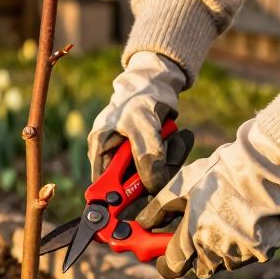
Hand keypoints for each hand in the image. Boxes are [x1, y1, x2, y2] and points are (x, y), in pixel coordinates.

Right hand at [88, 51, 188, 191]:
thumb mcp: (142, 125)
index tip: (144, 200)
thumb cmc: (140, 96)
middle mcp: (112, 156)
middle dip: (155, 174)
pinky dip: (174, 154)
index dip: (122, 198)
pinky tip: (179, 138)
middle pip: (132, 185)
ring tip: (175, 139)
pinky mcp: (149, 153)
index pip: (105, 187)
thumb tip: (153, 187)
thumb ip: (147, 156)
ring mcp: (131, 156)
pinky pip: (164, 165)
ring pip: (152, 176)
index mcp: (99, 149)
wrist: (158, 79)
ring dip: (169, 160)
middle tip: (170, 156)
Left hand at [137, 119, 279, 278]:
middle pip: (198, 268)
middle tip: (193, 233)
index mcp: (193, 239)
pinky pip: (244, 255)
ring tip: (220, 219)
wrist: (266, 168)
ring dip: (216, 250)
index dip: (165, 263)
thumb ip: (158, 210)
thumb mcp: (181, 187)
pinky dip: (238, 245)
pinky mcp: (263, 252)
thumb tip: (142, 224)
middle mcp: (217, 253)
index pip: (172, 268)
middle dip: (191, 255)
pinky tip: (240, 222)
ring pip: (222, 262)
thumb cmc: (219, 174)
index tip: (162, 256)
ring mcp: (242, 255)